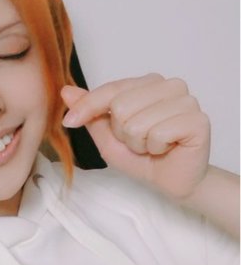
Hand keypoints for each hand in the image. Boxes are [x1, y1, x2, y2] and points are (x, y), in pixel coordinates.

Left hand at [61, 73, 210, 198]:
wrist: (170, 181)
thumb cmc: (141, 156)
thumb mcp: (107, 135)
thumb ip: (90, 112)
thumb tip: (66, 91)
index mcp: (148, 82)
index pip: (111, 89)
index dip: (88, 107)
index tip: (70, 121)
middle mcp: (170, 85)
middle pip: (121, 106)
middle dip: (123, 133)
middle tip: (139, 142)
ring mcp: (187, 101)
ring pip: (138, 122)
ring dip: (139, 143)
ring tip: (152, 146)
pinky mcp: (198, 120)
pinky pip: (159, 134)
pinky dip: (156, 148)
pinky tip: (167, 149)